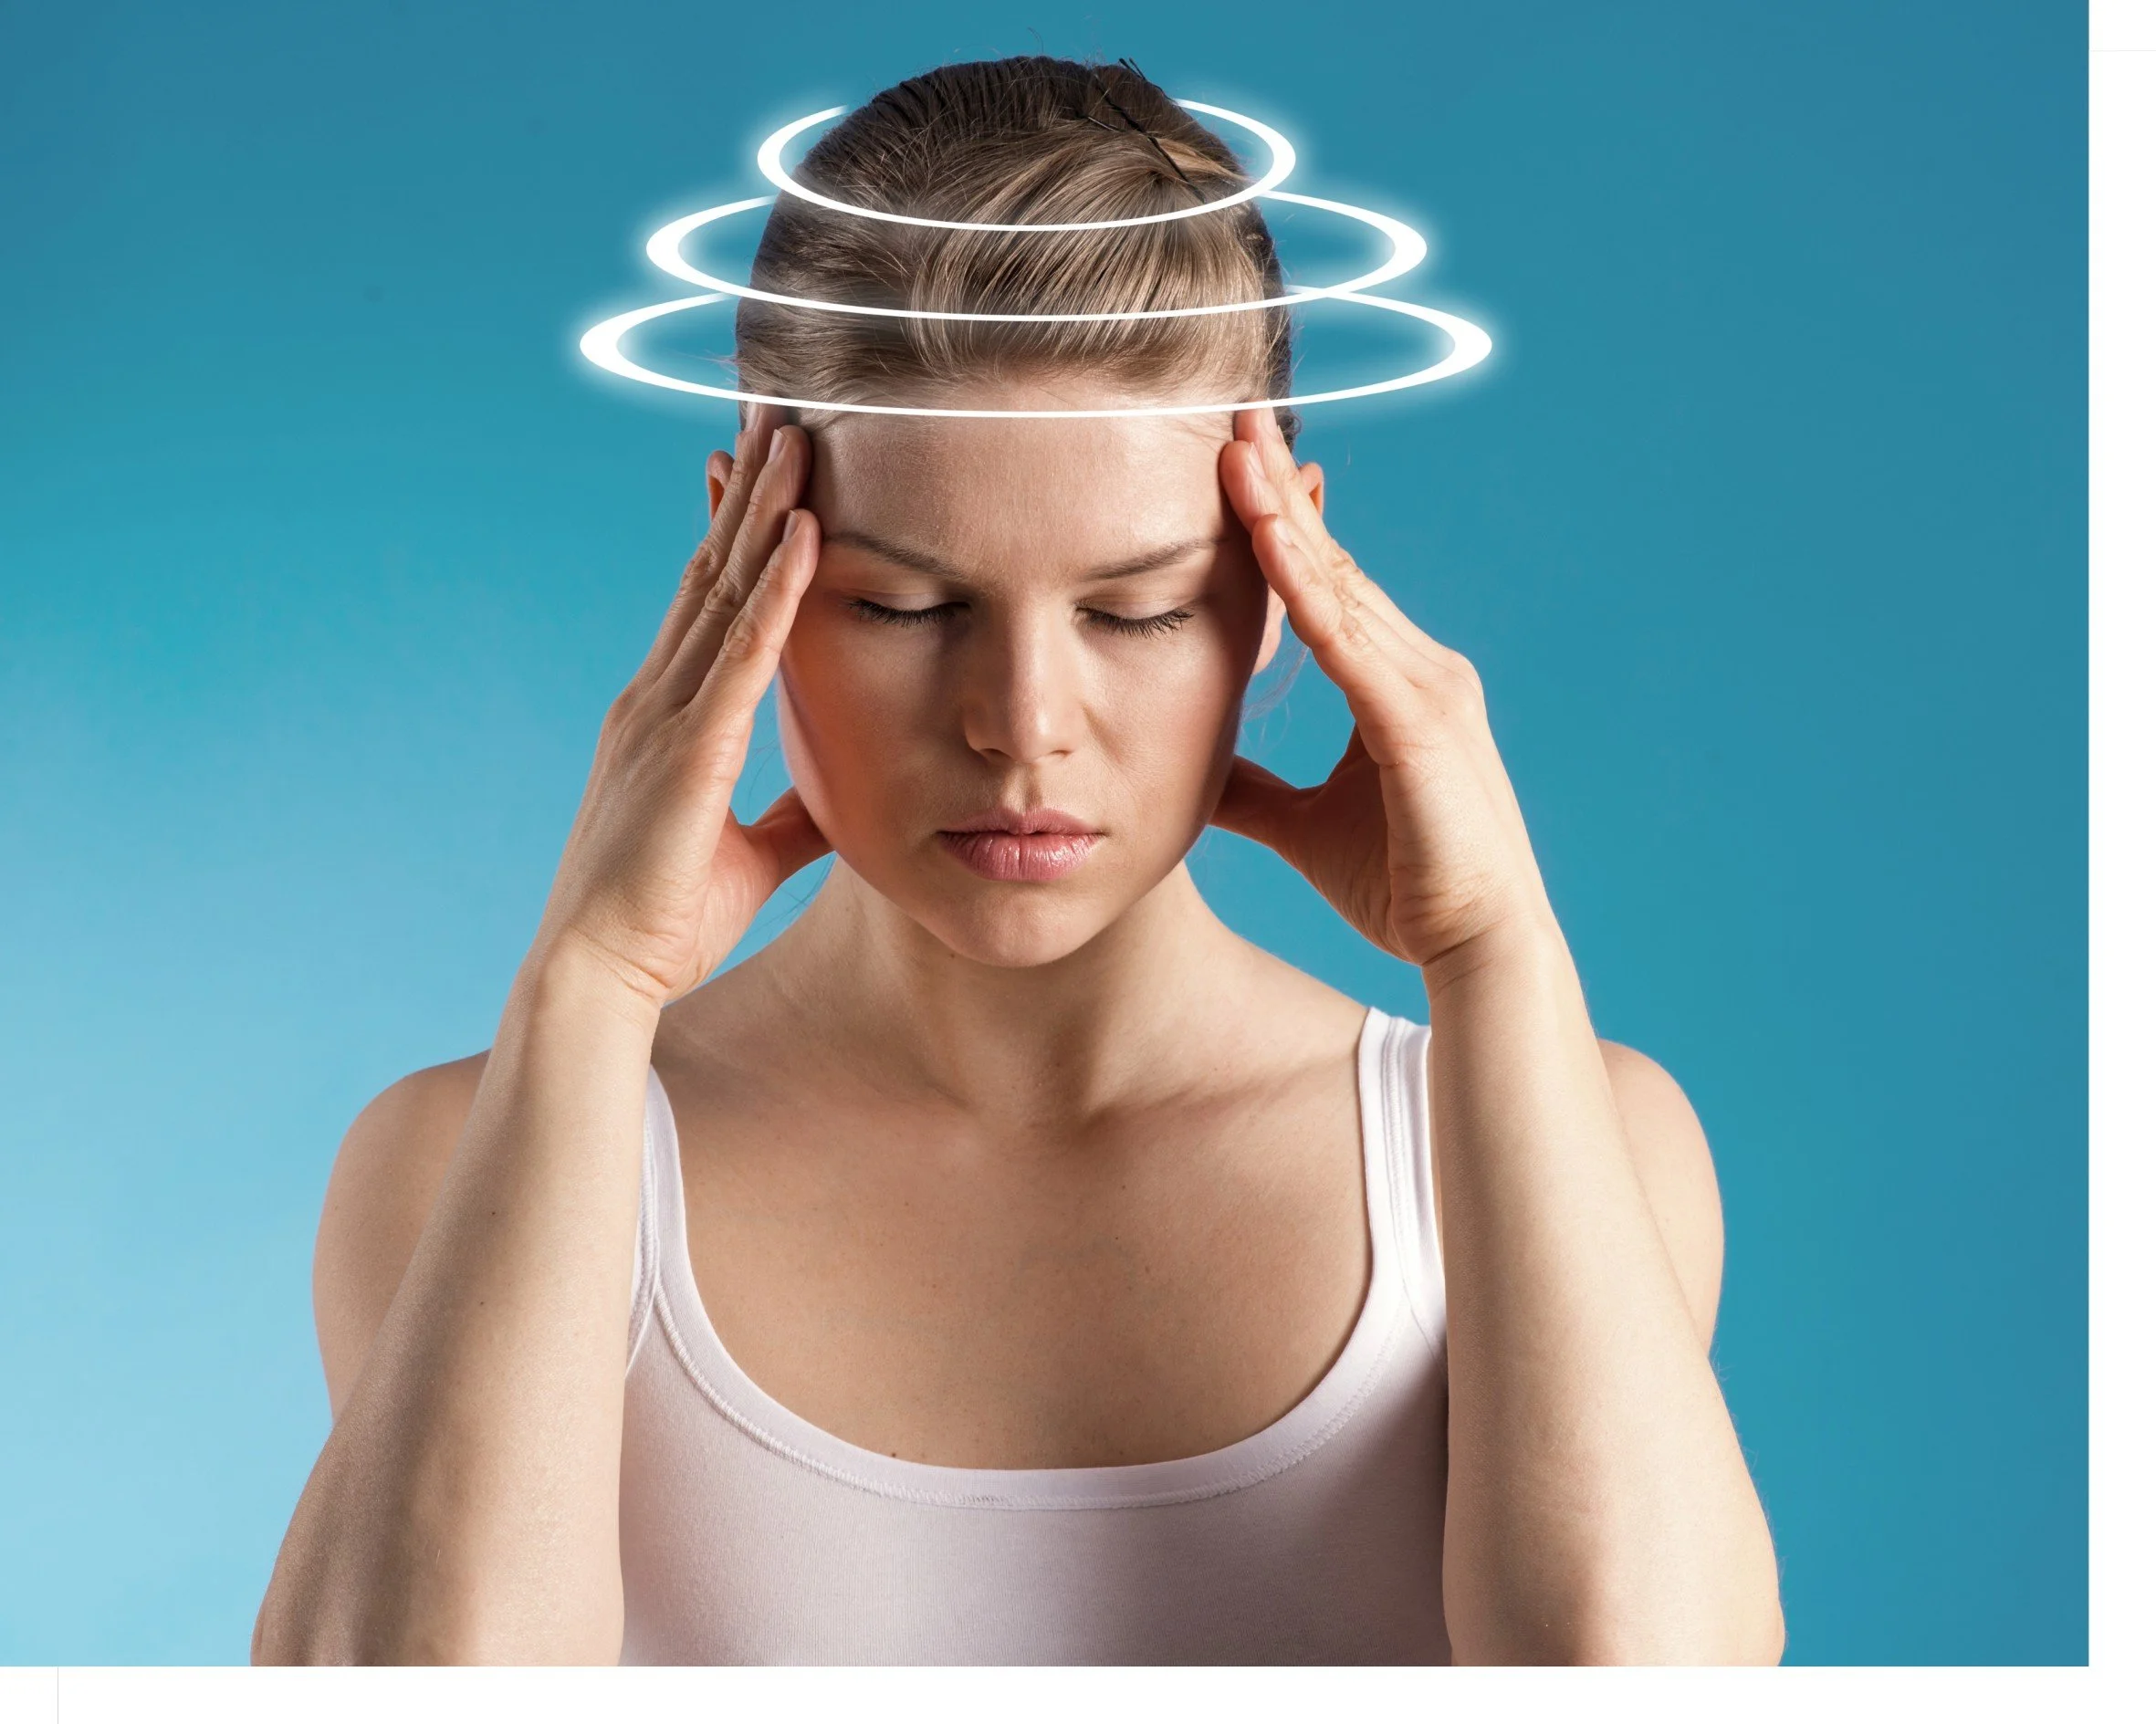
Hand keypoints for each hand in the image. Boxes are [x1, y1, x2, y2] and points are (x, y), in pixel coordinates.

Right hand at [528, 404, 829, 1008]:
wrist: (600, 975)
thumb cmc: (663, 923)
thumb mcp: (749, 855)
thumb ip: (792, 816)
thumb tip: (839, 800)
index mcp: (667, 719)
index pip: (710, 603)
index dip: (738, 532)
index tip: (766, 470)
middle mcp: (658, 698)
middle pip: (713, 570)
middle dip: (750, 489)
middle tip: (782, 411)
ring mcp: (666, 715)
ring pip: (726, 589)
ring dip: (766, 509)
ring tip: (799, 434)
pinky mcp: (688, 748)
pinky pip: (743, 651)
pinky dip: (777, 587)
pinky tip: (805, 531)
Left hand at [1210, 408, 1553, 970]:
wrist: (1477, 949)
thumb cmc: (1405, 889)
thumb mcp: (1303, 828)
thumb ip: (1252, 792)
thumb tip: (1195, 769)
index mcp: (1398, 686)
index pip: (1330, 589)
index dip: (1283, 529)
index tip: (1236, 473)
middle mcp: (1421, 670)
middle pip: (1334, 566)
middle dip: (1280, 493)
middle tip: (1231, 422)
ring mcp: (1427, 690)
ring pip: (1340, 587)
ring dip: (1283, 518)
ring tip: (1235, 453)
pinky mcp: (1418, 723)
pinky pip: (1349, 642)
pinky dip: (1306, 587)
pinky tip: (1266, 539)